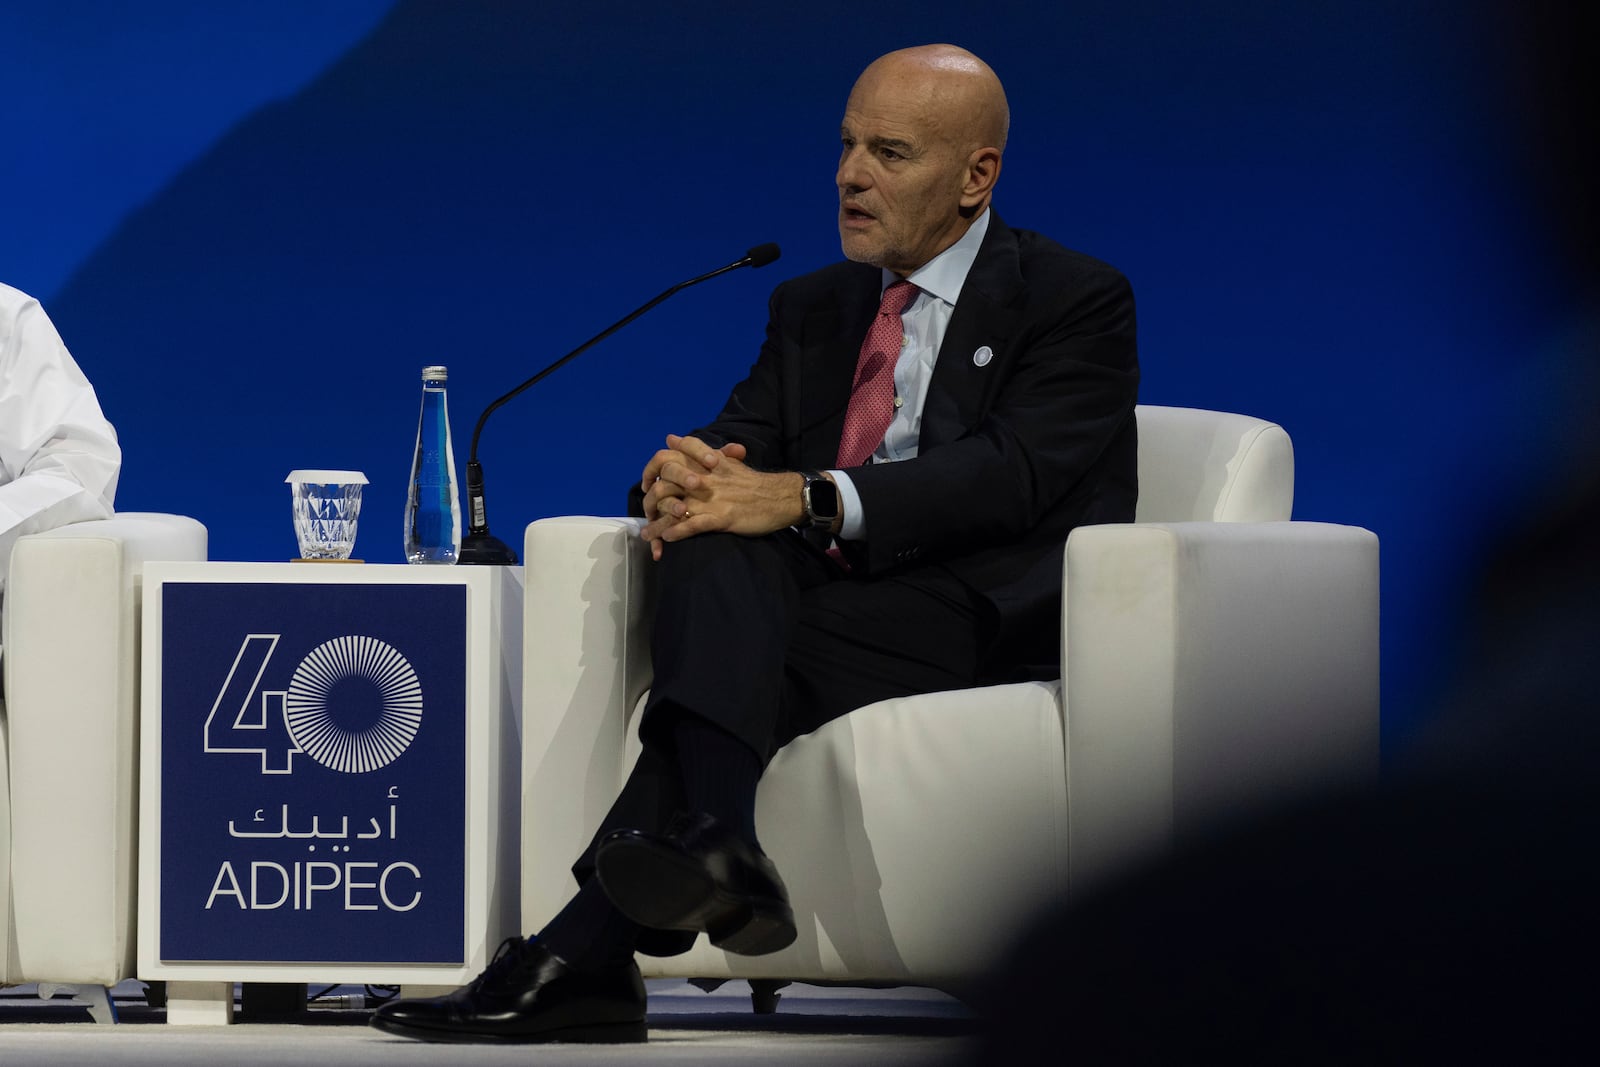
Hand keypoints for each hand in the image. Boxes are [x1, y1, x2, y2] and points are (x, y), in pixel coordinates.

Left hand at [639, 434, 803, 557]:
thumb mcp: (724, 460)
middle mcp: (704, 478)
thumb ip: (696, 450)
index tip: (646, 483)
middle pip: (664, 484)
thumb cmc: (751, 482)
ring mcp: (711, 499)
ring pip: (674, 510)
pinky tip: (668, 538)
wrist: (779, 497)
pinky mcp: (721, 518)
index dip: (650, 470)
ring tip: (649, 534)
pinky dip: (677, 533)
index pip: (667, 457)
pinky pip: (692, 526)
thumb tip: (670, 438)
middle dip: (650, 501)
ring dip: (657, 525)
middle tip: (647, 513)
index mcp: (703, 463)